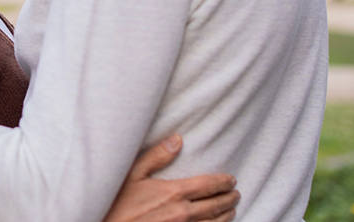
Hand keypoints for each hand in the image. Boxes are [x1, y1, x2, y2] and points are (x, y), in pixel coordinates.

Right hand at [102, 135, 238, 221]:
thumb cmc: (117, 203)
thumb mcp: (132, 174)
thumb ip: (156, 156)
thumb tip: (177, 139)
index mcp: (174, 193)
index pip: (208, 185)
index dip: (223, 182)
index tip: (231, 180)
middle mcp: (183, 214)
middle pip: (216, 206)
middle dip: (229, 199)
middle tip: (236, 194)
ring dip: (226, 216)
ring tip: (231, 210)